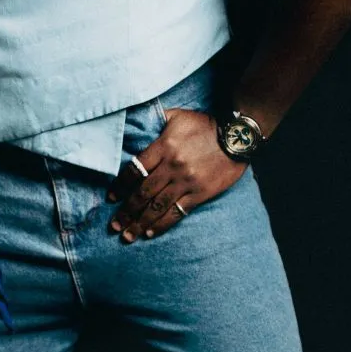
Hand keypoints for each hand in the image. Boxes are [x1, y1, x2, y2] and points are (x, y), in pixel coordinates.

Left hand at [106, 110, 246, 240]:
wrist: (238, 136)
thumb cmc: (206, 124)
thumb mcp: (178, 116)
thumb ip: (157, 120)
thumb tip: (138, 121)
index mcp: (164, 147)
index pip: (135, 169)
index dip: (120, 185)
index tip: (111, 198)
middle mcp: (172, 166)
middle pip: (142, 193)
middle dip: (126, 211)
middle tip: (114, 224)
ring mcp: (186, 182)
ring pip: (157, 206)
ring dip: (140, 222)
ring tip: (128, 235)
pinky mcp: (200, 193)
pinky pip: (178, 211)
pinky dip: (162, 223)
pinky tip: (150, 232)